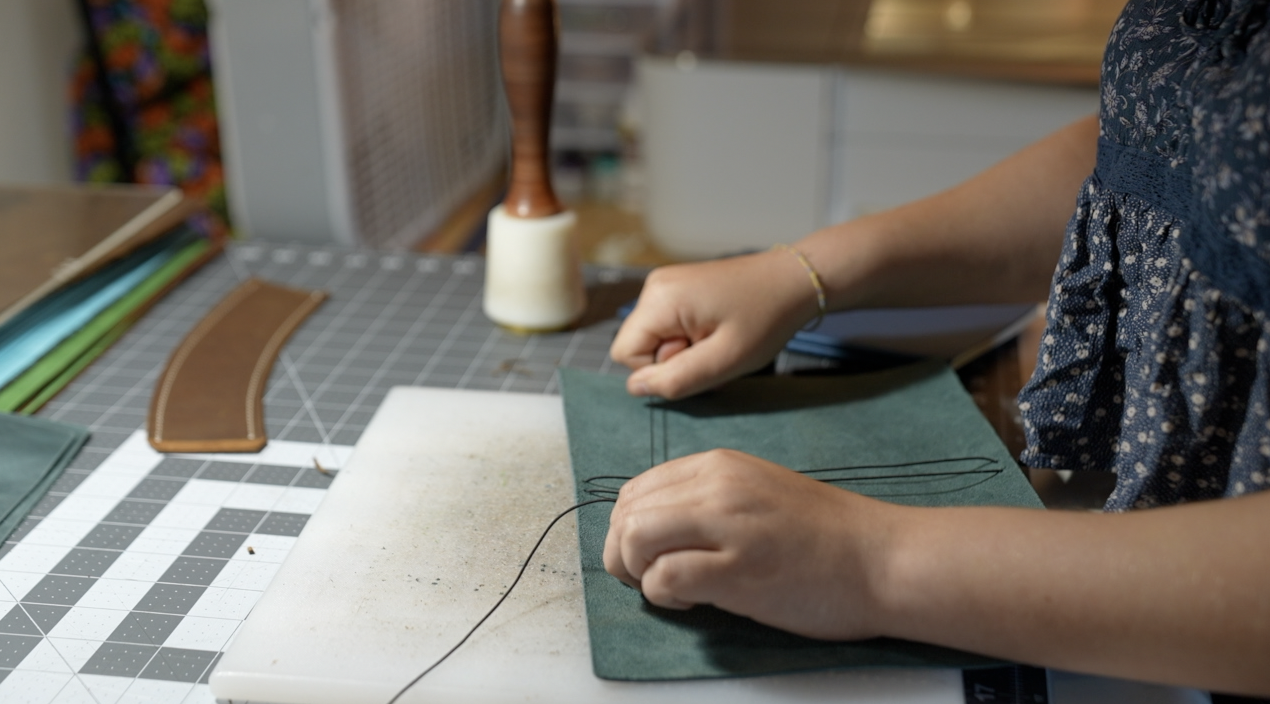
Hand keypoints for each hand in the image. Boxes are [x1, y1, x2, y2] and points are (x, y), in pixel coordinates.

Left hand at [603, 448, 901, 639]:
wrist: (883, 559)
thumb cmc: (826, 536)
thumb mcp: (757, 493)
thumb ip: (707, 500)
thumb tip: (652, 529)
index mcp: (719, 466)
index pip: (635, 490)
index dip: (628, 529)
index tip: (650, 555)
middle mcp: (718, 486)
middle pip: (626, 514)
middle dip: (624, 554)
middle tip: (651, 578)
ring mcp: (728, 525)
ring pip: (635, 539)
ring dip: (640, 574)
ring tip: (675, 589)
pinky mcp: (739, 570)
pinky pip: (664, 579)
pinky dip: (665, 597)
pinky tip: (695, 602)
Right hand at [610, 251, 820, 399]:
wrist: (794, 281)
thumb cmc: (766, 319)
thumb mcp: (723, 361)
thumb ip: (676, 379)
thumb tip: (635, 388)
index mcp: (660, 299)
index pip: (624, 354)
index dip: (661, 370)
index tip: (701, 357)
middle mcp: (654, 286)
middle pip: (638, 345)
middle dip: (674, 360)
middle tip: (716, 352)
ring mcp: (666, 284)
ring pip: (654, 339)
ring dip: (685, 352)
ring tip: (720, 342)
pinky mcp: (678, 287)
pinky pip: (667, 326)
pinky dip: (690, 338)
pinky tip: (718, 332)